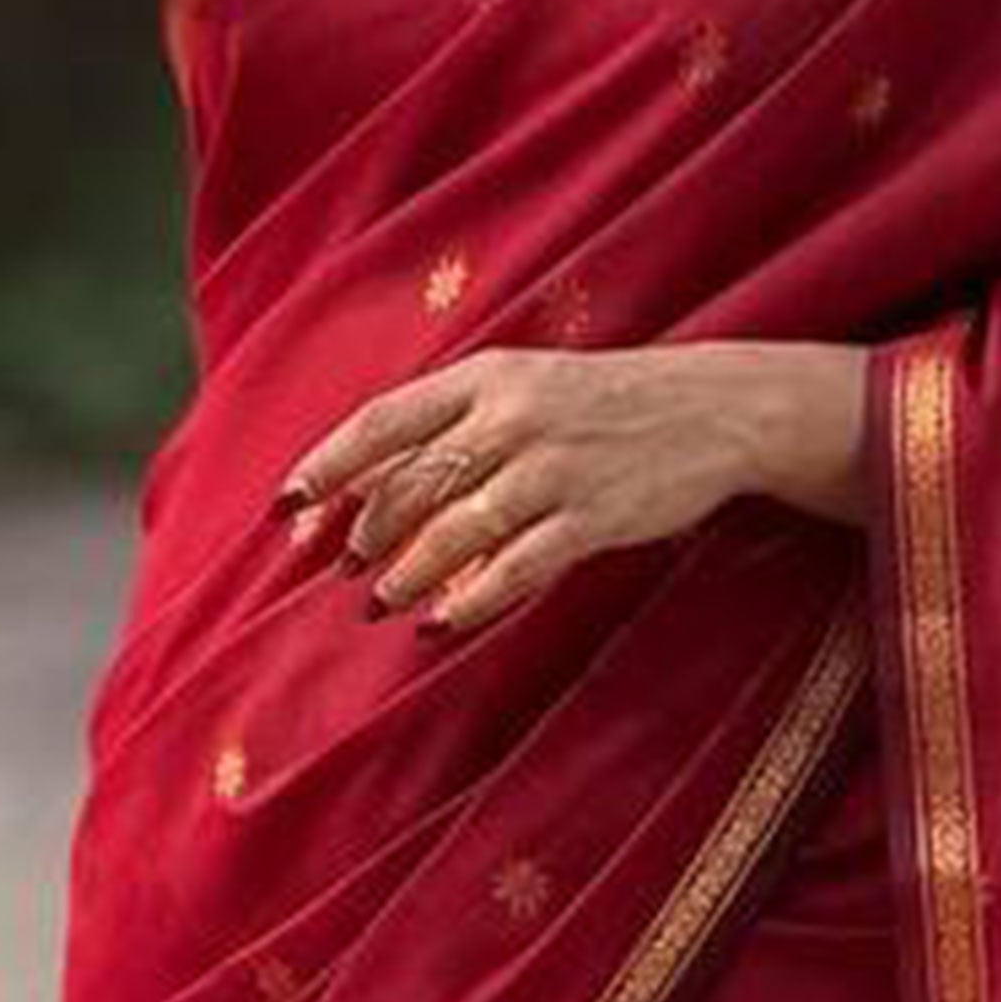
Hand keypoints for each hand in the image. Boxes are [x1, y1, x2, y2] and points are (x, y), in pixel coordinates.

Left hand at [277, 339, 869, 631]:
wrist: (713, 409)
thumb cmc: (606, 404)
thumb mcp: (528, 386)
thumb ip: (458, 423)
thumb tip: (376, 481)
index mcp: (487, 376)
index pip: (384, 422)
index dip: (328, 466)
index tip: (286, 507)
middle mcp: (512, 416)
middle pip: (412, 483)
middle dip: (364, 533)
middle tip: (340, 569)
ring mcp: (552, 468)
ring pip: (454, 530)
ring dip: (406, 574)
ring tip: (378, 604)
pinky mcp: (591, 517)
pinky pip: (513, 568)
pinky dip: (469, 601)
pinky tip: (439, 625)